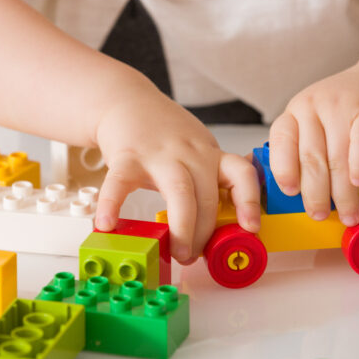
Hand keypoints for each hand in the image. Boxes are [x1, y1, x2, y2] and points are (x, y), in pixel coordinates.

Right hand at [94, 91, 260, 263]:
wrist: (126, 101)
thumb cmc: (163, 132)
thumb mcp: (196, 149)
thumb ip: (208, 179)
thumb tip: (219, 227)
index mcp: (209, 155)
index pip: (241, 174)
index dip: (249, 201)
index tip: (251, 227)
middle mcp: (190, 153)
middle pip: (207, 195)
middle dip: (205, 232)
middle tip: (194, 257)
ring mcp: (158, 154)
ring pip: (179, 192)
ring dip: (181, 227)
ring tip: (177, 253)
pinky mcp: (126, 155)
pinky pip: (120, 183)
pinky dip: (112, 205)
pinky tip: (107, 224)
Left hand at [268, 55, 358, 225]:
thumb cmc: (351, 109)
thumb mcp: (320, 122)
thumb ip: (308, 150)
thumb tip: (301, 195)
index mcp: (296, 112)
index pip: (281, 141)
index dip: (283, 169)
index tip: (289, 193)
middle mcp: (314, 106)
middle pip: (311, 157)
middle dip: (314, 192)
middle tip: (318, 214)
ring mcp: (342, 106)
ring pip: (338, 157)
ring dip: (343, 192)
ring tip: (348, 213)